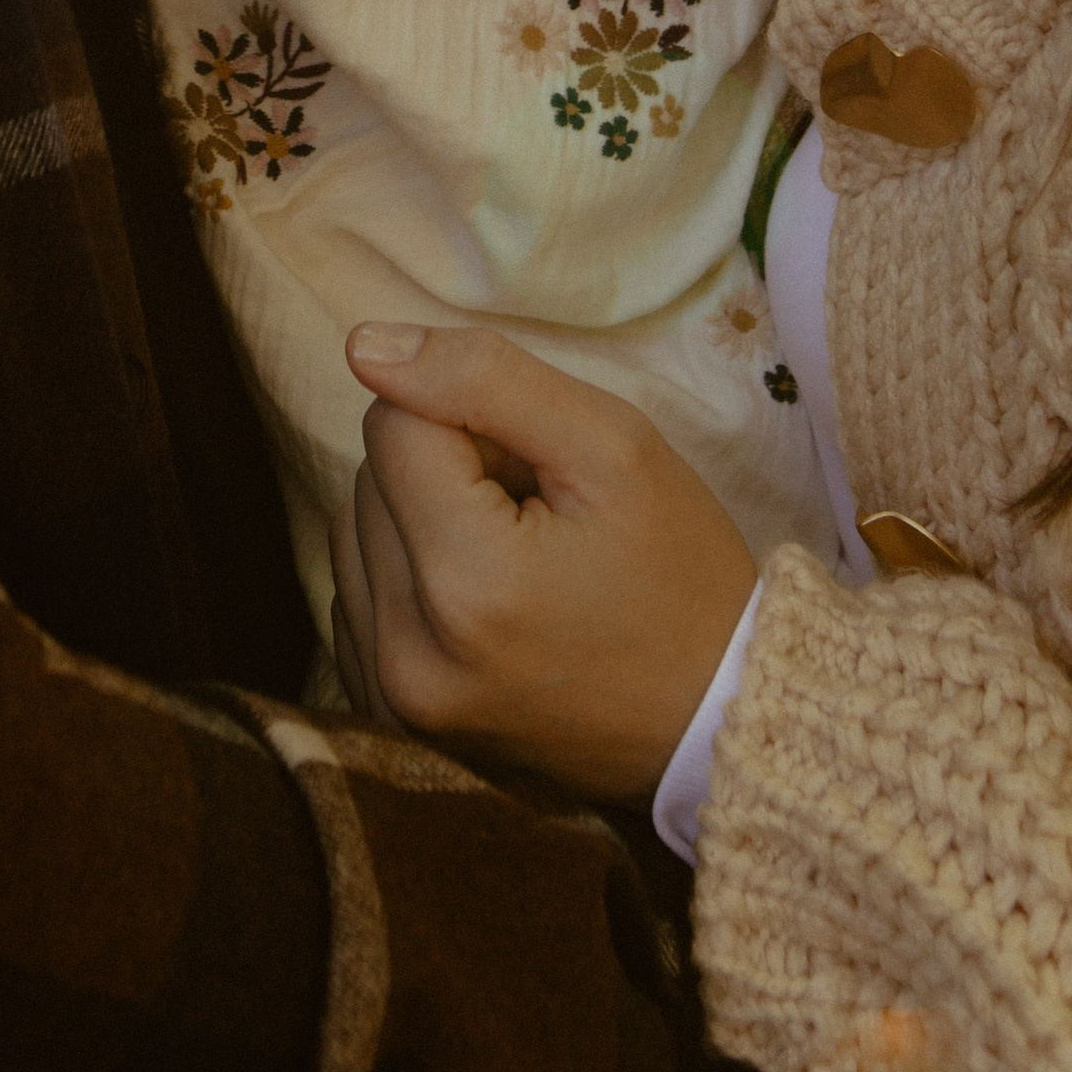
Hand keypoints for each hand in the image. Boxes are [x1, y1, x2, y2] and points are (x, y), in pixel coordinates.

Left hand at [329, 323, 758, 801]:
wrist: (716, 725)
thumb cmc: (678, 575)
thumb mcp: (614, 446)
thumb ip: (483, 378)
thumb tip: (363, 346)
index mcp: (466, 580)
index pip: (392, 422)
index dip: (470, 420)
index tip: (539, 469)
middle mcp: (409, 652)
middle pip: (370, 478)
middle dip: (446, 471)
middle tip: (541, 516)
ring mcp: (393, 698)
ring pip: (356, 531)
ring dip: (420, 522)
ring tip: (517, 562)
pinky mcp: (390, 719)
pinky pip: (356, 599)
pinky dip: (407, 581)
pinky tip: (484, 605)